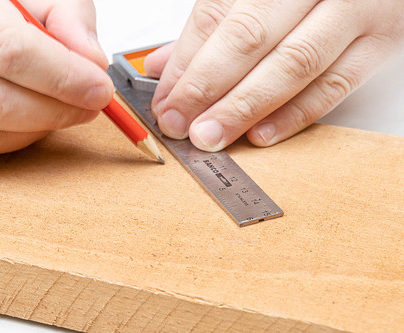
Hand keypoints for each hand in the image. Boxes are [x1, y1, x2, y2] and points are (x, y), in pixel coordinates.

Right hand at [0, 0, 112, 156]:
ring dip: (33, 130)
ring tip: (61, 109)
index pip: (8, 52)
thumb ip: (65, 17)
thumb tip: (92, 62)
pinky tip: (29, 119)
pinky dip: (7, 139)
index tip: (97, 89)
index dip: (62, 78)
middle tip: (87, 105)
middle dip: (53, 112)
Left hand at [145, 0, 403, 150]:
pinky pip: (335, 85)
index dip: (184, 63)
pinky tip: (259, 134)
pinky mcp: (382, 41)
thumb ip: (213, 28)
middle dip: (205, 87)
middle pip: (248, 38)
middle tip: (177, 123)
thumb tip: (165, 65)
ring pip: (291, 65)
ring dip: (243, 108)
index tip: (163, 100)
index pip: (215, 16)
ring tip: (209, 135)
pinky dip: (294, 114)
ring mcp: (353, 10)